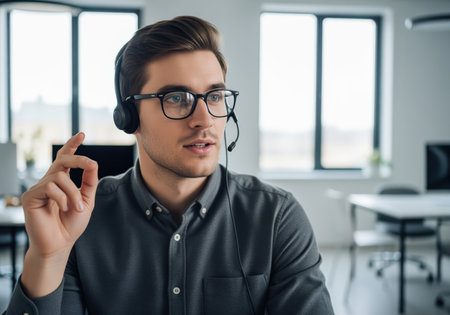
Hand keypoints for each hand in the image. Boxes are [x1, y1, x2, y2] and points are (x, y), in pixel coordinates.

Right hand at [22, 132, 97, 257]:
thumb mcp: (87, 200)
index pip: (65, 159)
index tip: (82, 134)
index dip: (72, 146)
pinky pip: (50, 187)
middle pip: (62, 160)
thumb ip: (89, 181)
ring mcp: (38, 188)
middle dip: (78, 159)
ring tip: (77, 208)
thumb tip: (93, 162)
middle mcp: (48, 182)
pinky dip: (62, 198)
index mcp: (61, 182)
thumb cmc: (71, 224)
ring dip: (73, 192)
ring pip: (60, 176)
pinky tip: (63, 209)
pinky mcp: (30, 196)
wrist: (59, 244)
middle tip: (91, 164)